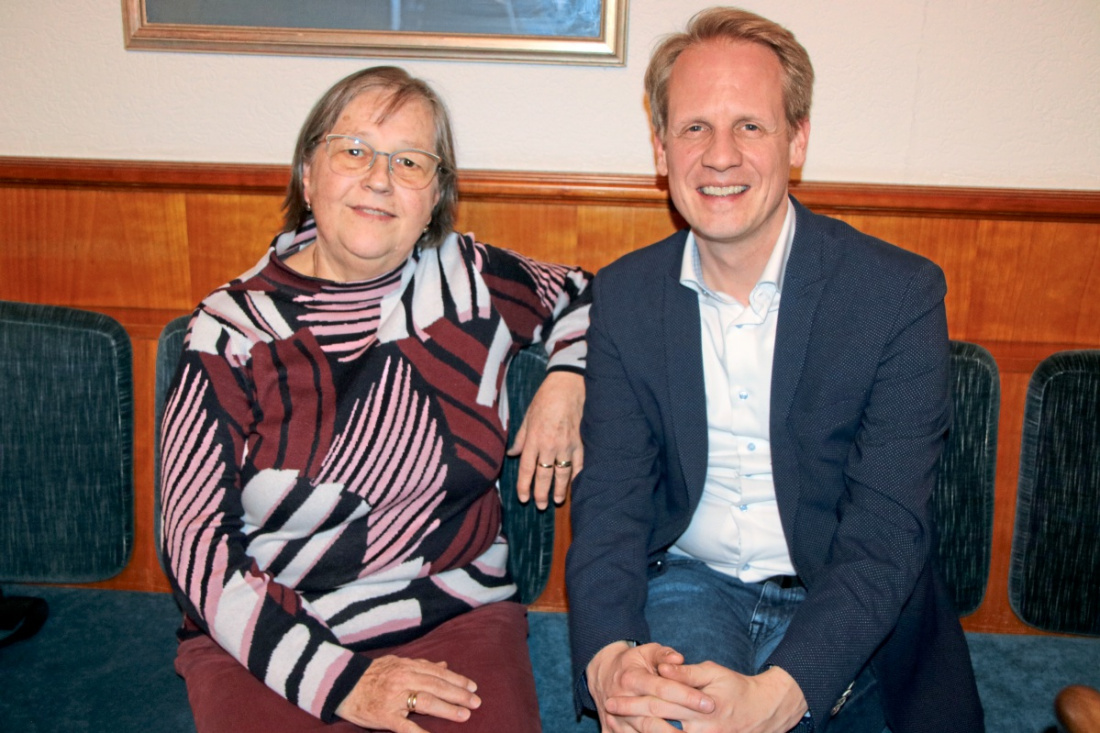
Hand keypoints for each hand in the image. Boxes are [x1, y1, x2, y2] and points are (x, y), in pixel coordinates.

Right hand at [335, 654, 479, 732]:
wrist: (341, 685)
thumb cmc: (372, 675)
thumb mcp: (397, 664)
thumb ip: (420, 665)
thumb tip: (444, 665)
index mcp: (406, 667)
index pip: (437, 673)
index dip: (457, 680)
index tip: (473, 687)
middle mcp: (402, 680)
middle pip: (436, 686)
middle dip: (458, 694)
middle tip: (476, 702)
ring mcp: (393, 698)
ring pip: (425, 702)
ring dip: (447, 709)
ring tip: (464, 714)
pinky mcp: (384, 716)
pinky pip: (405, 726)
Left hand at [507, 371, 583, 508]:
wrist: (569, 385)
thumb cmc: (546, 398)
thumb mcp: (528, 415)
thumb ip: (521, 438)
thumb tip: (512, 454)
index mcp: (534, 438)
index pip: (527, 469)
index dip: (524, 486)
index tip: (523, 498)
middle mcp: (550, 445)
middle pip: (544, 476)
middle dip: (541, 493)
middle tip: (540, 506)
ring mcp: (567, 445)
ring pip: (562, 474)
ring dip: (560, 489)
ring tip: (557, 500)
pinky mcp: (581, 442)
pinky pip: (580, 464)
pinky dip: (578, 476)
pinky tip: (576, 485)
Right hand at [588, 641, 713, 732]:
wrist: (602, 675)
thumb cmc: (632, 662)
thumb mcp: (647, 652)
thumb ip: (664, 655)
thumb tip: (679, 659)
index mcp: (632, 678)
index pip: (663, 688)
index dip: (686, 695)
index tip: (708, 703)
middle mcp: (621, 698)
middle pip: (654, 712)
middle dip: (682, 717)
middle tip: (708, 719)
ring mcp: (615, 717)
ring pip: (644, 731)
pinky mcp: (611, 730)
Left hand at [630, 662, 805, 732]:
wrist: (765, 711)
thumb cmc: (737, 688)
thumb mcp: (713, 673)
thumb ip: (686, 673)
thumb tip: (662, 667)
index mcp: (702, 707)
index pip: (662, 702)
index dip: (635, 700)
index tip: (613, 696)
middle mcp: (703, 730)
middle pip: (658, 725)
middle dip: (631, 718)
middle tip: (609, 710)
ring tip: (619, 727)